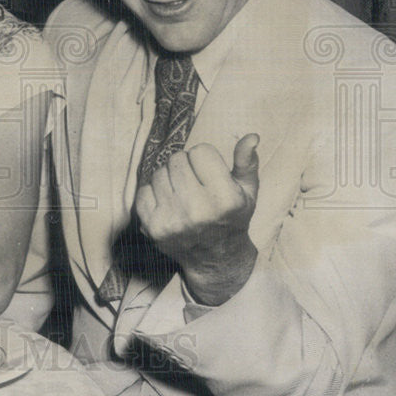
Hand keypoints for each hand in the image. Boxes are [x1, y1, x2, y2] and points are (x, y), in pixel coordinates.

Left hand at [136, 133, 259, 305]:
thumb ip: (247, 162)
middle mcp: (198, 210)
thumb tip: (252, 137)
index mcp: (225, 199)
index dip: (206, 159)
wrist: (215, 258)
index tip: (210, 174)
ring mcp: (173, 220)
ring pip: (159, 172)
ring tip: (183, 194)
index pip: (201, 151)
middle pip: (177, 159)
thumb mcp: (247, 191)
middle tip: (195, 183)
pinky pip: (143, 191)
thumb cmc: (232, 217)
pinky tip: (168, 204)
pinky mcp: (153, 227)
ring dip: (169, 178)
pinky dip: (154, 193)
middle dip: (186, 165)